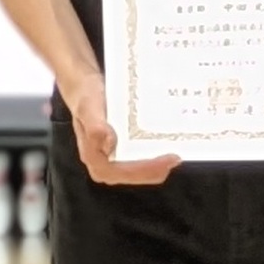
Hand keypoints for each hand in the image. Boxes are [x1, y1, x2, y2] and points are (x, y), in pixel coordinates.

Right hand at [67, 70, 179, 185]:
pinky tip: (166, 145)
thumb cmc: (86, 97)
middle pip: (137, 176)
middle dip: (158, 169)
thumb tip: (110, 144)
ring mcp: (113, 162)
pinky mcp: (121, 155)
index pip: (126, 172)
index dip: (149, 169)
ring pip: (141, 172)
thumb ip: (95, 127)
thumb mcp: (89, 107)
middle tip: (178, 156)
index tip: (169, 158)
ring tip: (177, 151)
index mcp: (95, 160)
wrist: (85, 87)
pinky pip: (141, 161)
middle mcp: (104, 166)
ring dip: (159, 164)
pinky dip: (155, 156)